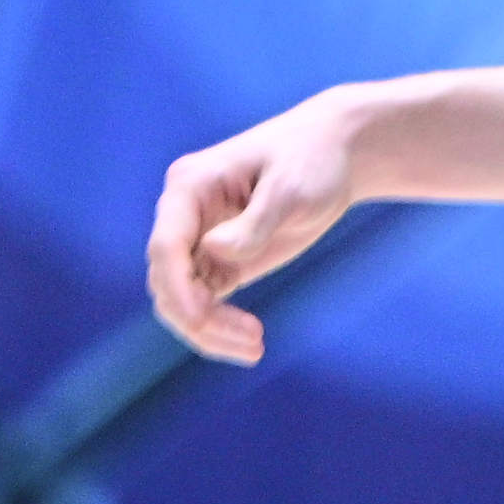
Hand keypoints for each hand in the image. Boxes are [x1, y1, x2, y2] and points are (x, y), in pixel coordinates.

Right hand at [146, 91, 367, 361]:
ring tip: (255, 348)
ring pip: (181, 299)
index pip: (166, 245)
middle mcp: (184, 215)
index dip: (176, 286)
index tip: (201, 318)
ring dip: (208, 330)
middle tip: (250, 340)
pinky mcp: (220, 261)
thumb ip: (254, 222)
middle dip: (197, 317)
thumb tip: (214, 250)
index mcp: (189, 186)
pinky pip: (204, 303)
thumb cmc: (312, 160)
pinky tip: (252, 342)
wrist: (337, 155)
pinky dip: (219, 326)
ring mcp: (199, 240)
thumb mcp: (290, 189)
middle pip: (166, 280)